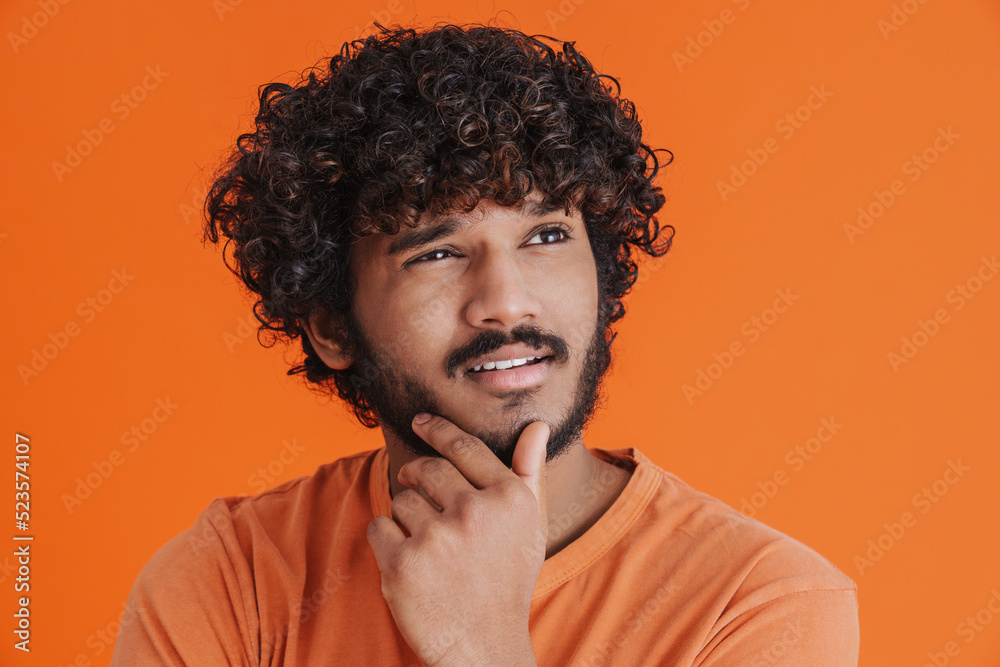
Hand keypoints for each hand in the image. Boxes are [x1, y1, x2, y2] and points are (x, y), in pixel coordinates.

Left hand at [366, 413, 549, 666]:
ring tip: (429, 548)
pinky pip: (378, 527)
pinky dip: (386, 541)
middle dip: (417, 478)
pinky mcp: (403, 564)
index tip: (420, 422)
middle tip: (421, 497)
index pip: (463, 446)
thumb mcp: (530, 526)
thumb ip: (530, 472)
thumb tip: (536, 425)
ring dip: (407, 518)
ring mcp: (437, 538)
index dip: (437, 429)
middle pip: (425, 469)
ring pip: (400, 499)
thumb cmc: (507, 580)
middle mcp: (475, 512)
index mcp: (508, 498)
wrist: (484, 647)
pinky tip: (410, 562)